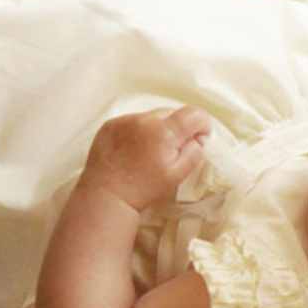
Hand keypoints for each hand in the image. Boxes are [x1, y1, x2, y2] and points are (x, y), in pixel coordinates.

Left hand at [78, 106, 209, 211]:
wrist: (106, 195)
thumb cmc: (145, 188)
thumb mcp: (178, 174)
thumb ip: (194, 152)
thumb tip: (198, 138)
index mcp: (164, 131)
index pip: (194, 114)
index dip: (202, 126)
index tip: (198, 140)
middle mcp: (144, 119)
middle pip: (173, 113)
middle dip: (179, 128)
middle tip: (172, 150)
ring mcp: (125, 120)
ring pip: (153, 116)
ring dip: (158, 128)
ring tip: (150, 150)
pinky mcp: (111, 124)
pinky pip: (134, 120)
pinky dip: (140, 130)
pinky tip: (134, 149)